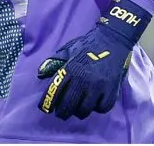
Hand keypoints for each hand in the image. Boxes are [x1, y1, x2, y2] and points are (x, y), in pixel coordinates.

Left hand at [37, 0, 150, 119]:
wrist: (113, 39)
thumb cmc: (88, 45)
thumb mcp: (68, 50)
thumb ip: (53, 62)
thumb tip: (40, 74)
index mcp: (71, 68)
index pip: (55, 91)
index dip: (47, 103)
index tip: (46, 109)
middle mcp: (84, 79)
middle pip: (69, 106)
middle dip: (62, 113)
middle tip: (61, 113)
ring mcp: (99, 86)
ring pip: (85, 110)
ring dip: (79, 111)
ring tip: (78, 108)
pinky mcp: (112, 89)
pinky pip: (102, 108)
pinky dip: (97, 108)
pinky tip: (95, 102)